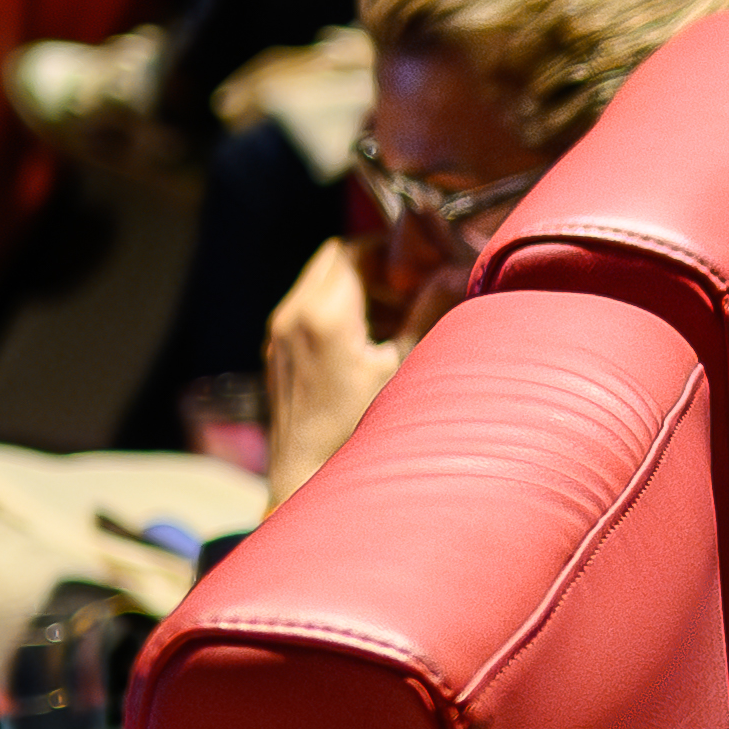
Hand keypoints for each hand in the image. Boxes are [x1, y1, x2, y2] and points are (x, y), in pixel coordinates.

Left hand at [259, 238, 408, 510]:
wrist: (304, 478)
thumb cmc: (355, 430)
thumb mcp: (400, 369)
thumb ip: (426, 315)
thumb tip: (452, 272)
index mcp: (324, 315)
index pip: (355, 250)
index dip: (390, 251)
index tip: (419, 269)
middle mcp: (293, 315)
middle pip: (334, 260)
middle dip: (374, 265)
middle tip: (408, 290)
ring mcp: (280, 334)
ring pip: (319, 283)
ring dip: (357, 287)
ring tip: (393, 318)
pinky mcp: (277, 353)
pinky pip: (306, 308)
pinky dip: (337, 309)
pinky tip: (368, 343)